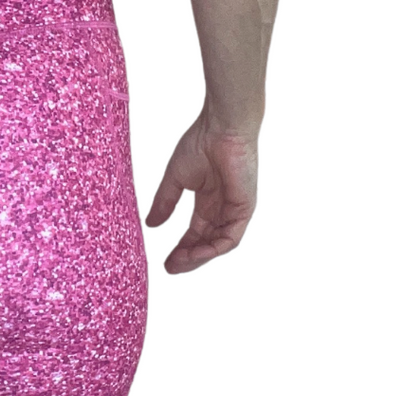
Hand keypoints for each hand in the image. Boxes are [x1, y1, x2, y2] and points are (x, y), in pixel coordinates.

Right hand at [145, 110, 258, 273]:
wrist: (221, 127)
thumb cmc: (200, 143)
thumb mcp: (175, 179)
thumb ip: (165, 203)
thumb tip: (151, 225)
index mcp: (208, 201)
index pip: (196, 232)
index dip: (181, 248)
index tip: (165, 261)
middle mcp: (223, 209)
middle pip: (207, 243)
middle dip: (188, 258)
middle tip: (169, 268)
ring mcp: (235, 210)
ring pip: (218, 244)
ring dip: (199, 257)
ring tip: (179, 263)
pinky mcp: (244, 208)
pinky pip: (231, 237)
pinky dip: (214, 248)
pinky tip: (196, 253)